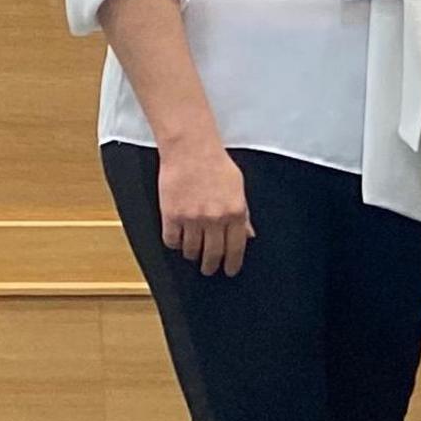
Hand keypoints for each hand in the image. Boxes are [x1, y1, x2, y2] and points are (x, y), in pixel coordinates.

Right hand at [159, 140, 253, 277]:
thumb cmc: (216, 164)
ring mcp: (192, 218)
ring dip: (193, 255)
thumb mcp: (239, 188)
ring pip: (191, 251)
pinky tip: (178, 240)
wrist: (190, 150)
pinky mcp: (171, 215)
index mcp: (235, 212)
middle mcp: (215, 219)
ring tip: (193, 253)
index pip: (236, 248)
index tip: (230, 271)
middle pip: (213, 254)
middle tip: (209, 269)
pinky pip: (172, 241)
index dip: (232, 264)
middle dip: (211, 266)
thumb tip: (249, 235)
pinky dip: (175, 244)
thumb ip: (244, 214)